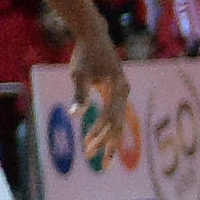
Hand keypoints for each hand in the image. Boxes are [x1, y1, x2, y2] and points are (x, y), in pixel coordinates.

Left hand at [71, 28, 130, 150]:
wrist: (93, 35)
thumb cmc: (84, 55)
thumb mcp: (78, 75)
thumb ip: (79, 96)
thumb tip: (75, 115)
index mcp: (118, 90)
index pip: (112, 121)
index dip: (103, 139)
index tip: (91, 154)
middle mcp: (123, 92)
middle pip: (118, 124)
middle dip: (107, 144)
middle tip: (99, 164)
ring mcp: (120, 91)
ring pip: (116, 120)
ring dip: (104, 136)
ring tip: (89, 151)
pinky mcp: (115, 89)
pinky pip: (113, 112)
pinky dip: (104, 125)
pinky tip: (94, 134)